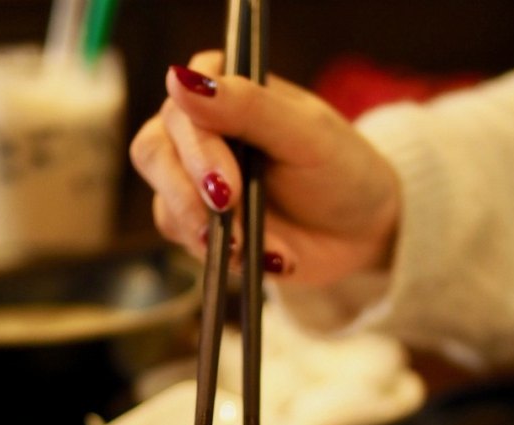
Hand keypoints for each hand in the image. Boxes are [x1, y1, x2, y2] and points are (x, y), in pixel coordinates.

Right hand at [129, 51, 400, 285]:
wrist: (360, 233)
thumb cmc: (340, 170)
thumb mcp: (305, 134)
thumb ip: (247, 105)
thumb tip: (179, 79)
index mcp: (223, 91)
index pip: (180, 108)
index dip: (196, 149)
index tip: (228, 186)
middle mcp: (199, 132)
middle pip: (153, 152)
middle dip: (188, 193)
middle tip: (228, 214)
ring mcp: (194, 183)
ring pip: (164, 204)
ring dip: (205, 231)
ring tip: (253, 246)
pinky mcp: (200, 228)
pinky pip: (186, 243)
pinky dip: (224, 256)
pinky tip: (267, 256)